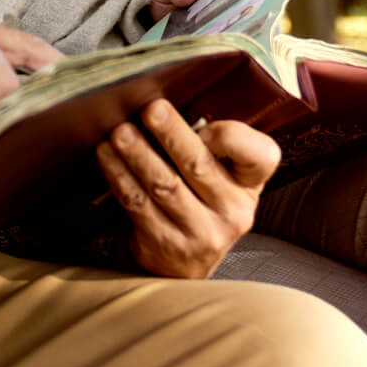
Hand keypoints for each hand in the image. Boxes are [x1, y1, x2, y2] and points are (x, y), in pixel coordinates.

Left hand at [96, 99, 279, 278]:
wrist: (186, 263)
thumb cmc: (202, 201)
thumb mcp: (221, 176)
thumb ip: (210, 144)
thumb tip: (168, 103)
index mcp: (250, 183)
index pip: (259, 156)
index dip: (233, 138)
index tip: (205, 125)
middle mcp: (233, 211)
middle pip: (199, 165)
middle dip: (172, 134)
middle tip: (150, 110)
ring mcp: (201, 233)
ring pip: (164, 184)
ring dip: (137, 154)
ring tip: (120, 133)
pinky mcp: (166, 244)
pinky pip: (138, 203)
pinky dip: (119, 175)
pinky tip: (107, 155)